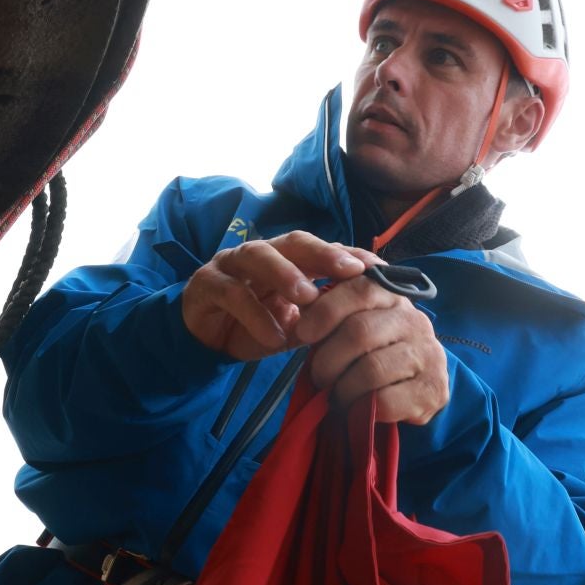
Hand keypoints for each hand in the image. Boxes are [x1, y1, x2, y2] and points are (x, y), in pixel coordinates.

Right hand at [181, 233, 365, 359]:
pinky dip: (255, 315)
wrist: (206, 342)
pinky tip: (274, 336)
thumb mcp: (295, 325)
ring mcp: (231, 264)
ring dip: (286, 274)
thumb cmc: (255, 326)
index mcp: (287, 259)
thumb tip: (368, 317)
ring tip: (308, 297)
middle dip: (324, 253)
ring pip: (259, 256)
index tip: (378, 267)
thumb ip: (324, 318)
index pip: (322, 249)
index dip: (349, 254)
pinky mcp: (206, 284)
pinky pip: (232, 294)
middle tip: (351, 271)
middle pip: (294, 242)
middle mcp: (262, 253)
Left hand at [293, 272, 448, 423]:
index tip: (303, 333)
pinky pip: (386, 400)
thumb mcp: (354, 325)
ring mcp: (428, 354)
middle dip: (328, 360)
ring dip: (343, 388)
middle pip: (360, 332)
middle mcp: (415, 320)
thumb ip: (331, 314)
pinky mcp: (433, 389)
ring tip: (336, 396)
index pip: (360, 290)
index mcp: (393, 297)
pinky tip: (359, 409)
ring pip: (371, 369)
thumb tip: (302, 311)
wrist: (416, 387)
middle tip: (319, 377)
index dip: (326, 310)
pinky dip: (363, 408)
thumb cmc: (374, 352)